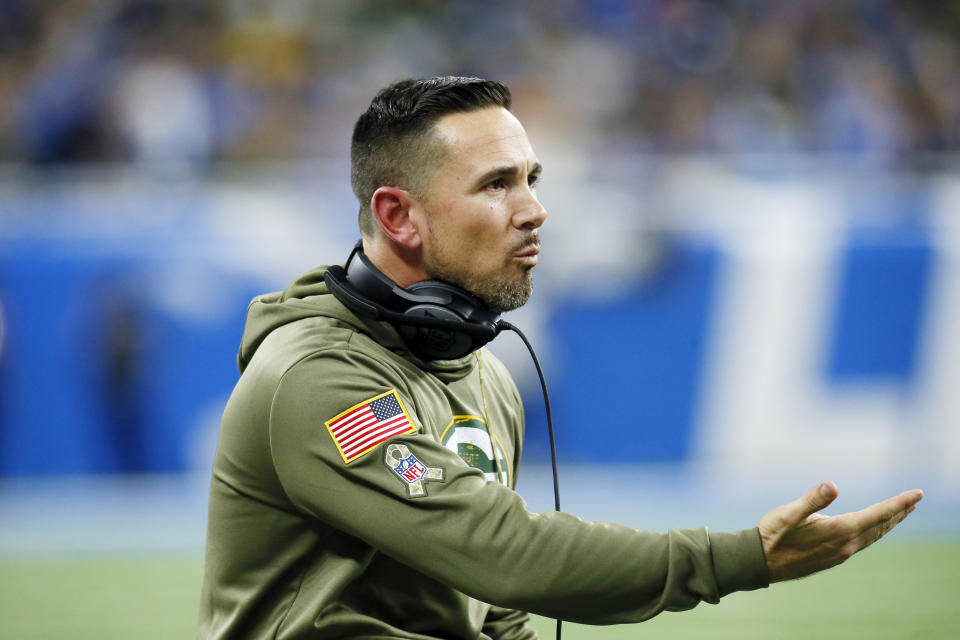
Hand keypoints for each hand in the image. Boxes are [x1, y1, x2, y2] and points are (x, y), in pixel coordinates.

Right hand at [758, 481, 922, 582]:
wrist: (761, 563)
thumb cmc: (773, 534)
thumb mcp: (789, 513)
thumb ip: (812, 500)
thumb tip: (832, 486)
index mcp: (839, 531)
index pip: (878, 514)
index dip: (899, 503)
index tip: (917, 494)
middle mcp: (845, 545)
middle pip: (881, 526)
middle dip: (899, 512)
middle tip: (915, 500)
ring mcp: (840, 554)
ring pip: (873, 536)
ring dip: (888, 523)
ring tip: (900, 514)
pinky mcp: (833, 557)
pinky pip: (863, 542)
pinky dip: (875, 532)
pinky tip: (871, 530)